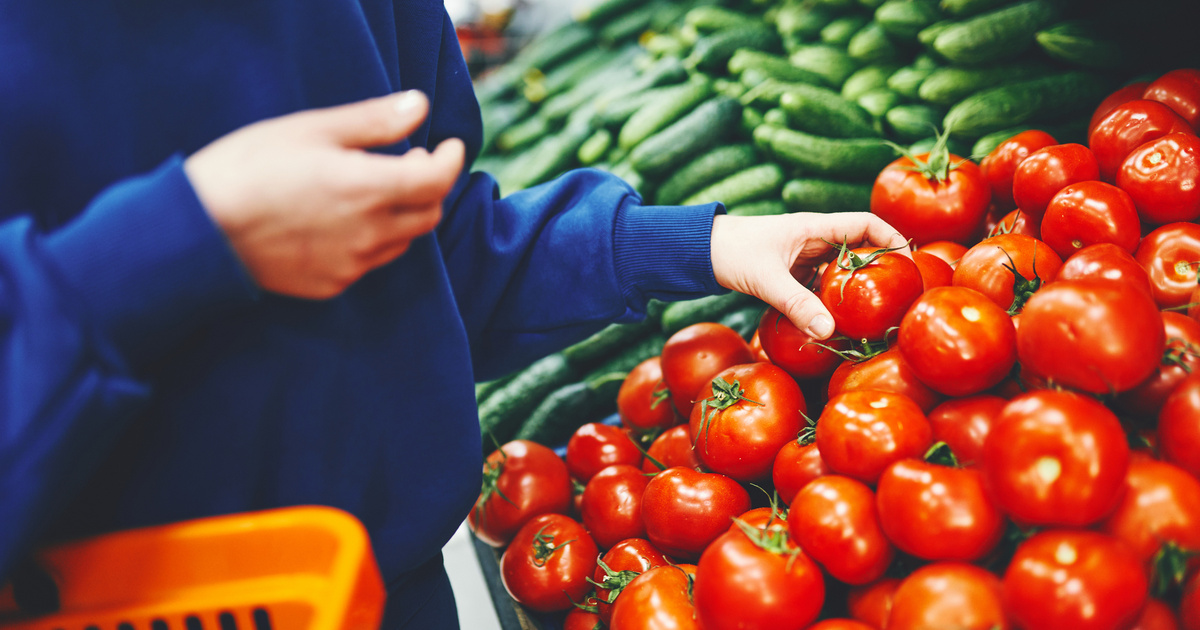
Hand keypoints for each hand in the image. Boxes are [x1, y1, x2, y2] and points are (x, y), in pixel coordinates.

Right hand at [184, 91, 464, 298]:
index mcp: (368, 189)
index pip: (438, 181)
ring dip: (401, 214)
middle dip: (428, 186)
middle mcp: (369, 234)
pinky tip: (340, 220)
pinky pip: (368, 262)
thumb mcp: (312, 130)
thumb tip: (420, 106)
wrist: (197, 231)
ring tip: (371, 188)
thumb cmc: (249, 167)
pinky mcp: (330, 285)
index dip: (451, 160)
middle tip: (409, 161)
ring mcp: (351, 265)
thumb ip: (374, 122)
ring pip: (401, 241)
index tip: (450, 146)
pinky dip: (370, 239)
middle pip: (428, 214)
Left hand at [709, 212, 908, 339]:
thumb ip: (797, 305)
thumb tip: (829, 332)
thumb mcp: (766, 280)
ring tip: (874, 315)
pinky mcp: (793, 273)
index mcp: (815, 227)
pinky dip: (831, 301)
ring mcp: (804, 256)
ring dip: (855, 290)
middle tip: (898, 297)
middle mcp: (814, 238)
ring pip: (841, 271)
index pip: (866, 224)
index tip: (910, 263)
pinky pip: (822, 286)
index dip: (892, 239)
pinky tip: (837, 323)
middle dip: (880, 271)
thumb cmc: (731, 252)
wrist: (699, 252)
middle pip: (860, 250)